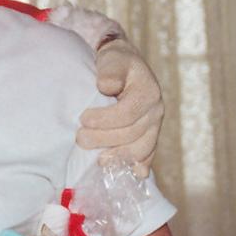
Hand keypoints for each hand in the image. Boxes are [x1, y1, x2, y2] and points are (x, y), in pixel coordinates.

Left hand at [77, 38, 162, 175]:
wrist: (124, 66)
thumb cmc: (116, 63)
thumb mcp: (112, 60)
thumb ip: (110, 71)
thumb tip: (105, 86)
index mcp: (148, 92)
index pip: (128, 113)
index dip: (105, 119)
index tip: (83, 119)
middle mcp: (156, 111)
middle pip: (133, 134)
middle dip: (104, 139)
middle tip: (80, 139)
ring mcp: (155, 126)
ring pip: (141, 149)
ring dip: (119, 157)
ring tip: (98, 160)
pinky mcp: (149, 137)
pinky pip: (147, 155)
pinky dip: (138, 166)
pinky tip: (131, 175)